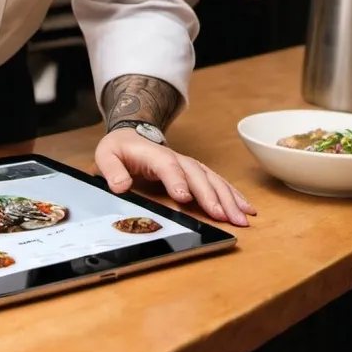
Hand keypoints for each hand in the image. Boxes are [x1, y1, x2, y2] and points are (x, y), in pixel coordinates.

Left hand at [95, 128, 256, 226]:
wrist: (132, 134)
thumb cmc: (120, 147)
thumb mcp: (106, 155)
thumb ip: (111, 170)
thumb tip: (121, 186)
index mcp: (153, 154)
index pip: (167, 165)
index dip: (176, 180)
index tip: (184, 198)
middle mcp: (175, 158)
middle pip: (196, 174)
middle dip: (210, 195)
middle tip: (222, 216)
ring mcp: (188, 165)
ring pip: (211, 178)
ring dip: (228, 197)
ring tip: (241, 217)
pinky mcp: (196, 172)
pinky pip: (217, 181)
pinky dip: (232, 194)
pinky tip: (246, 208)